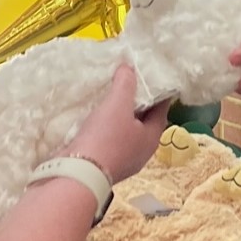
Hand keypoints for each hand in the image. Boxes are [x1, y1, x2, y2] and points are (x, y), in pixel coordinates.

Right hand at [59, 64, 169, 185]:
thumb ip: (125, 84)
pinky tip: (95, 119)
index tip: (150, 76)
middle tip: (128, 83)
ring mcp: (123, 161)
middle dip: (137, 104)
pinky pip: (110, 141)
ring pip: (126, 132)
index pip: (161, 109)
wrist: (78, 173)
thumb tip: (129, 67)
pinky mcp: (105, 165)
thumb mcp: (118, 104)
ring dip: (119, 117)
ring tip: (110, 98)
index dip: (158, 92)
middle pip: (144, 121)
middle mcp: (142, 151)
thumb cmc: (105, 137)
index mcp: (152, 137)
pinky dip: (106, 129)